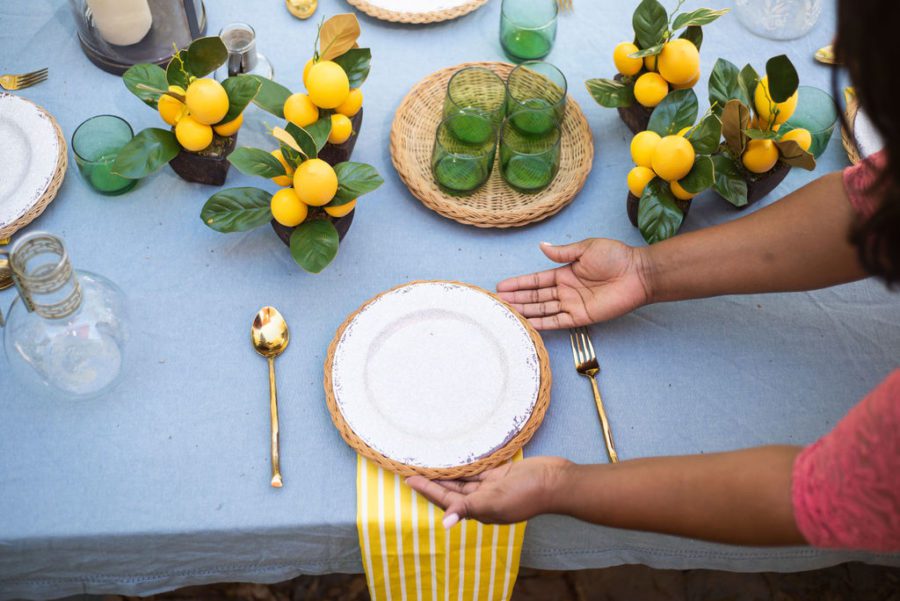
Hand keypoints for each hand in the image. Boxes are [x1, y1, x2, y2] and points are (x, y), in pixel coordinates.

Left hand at [406, 457, 571, 527]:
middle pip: (452, 491)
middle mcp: (483, 500)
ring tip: (430, 462)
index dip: (428, 490)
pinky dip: (467, 466)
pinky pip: (479, 471)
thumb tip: (446, 523)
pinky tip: (456, 458)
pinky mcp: (502, 475)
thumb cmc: (527, 493)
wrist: (556, 481)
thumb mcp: (495, 501)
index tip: (409, 479)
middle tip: (413, 468)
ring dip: (448, 473)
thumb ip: (468, 508)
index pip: (446, 500)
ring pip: (464, 480)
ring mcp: (493, 487)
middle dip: (433, 482)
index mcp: (479, 509)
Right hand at [496, 239, 651, 329]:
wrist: (637, 273)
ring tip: (506, 313)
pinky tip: (528, 324)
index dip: (519, 283)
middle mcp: (566, 290)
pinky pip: (558, 322)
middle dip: (517, 299)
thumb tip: (542, 246)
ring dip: (525, 311)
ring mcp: (572, 305)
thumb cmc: (615, 257)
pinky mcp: (581, 317)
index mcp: (565, 273)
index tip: (502, 286)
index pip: (536, 280)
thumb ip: (562, 252)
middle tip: (497, 302)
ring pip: (543, 309)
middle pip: (535, 296)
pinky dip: (543, 324)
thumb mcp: (586, 248)